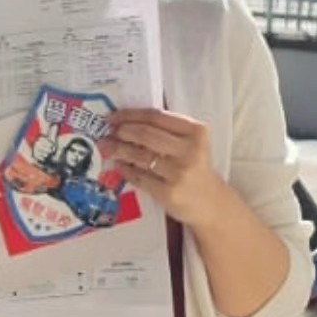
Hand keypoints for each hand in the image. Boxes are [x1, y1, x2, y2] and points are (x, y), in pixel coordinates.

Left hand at [105, 108, 226, 227]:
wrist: (209, 202)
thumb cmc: (195, 167)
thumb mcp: (190, 143)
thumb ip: (166, 131)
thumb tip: (126, 122)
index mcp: (196, 131)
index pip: (157, 116)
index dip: (130, 115)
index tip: (113, 117)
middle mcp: (190, 150)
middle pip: (146, 134)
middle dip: (122, 131)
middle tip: (107, 132)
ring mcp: (179, 172)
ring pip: (140, 155)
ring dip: (118, 149)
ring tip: (106, 147)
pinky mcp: (168, 192)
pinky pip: (139, 177)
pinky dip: (125, 169)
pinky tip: (119, 165)